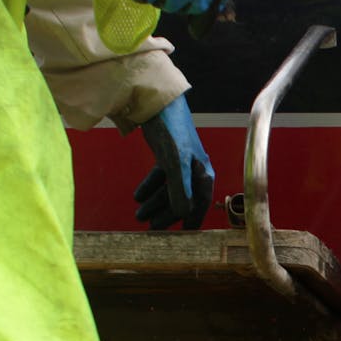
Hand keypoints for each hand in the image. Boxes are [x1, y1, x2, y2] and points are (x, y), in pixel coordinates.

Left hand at [135, 95, 212, 229]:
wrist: (159, 103)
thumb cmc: (172, 132)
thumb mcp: (175, 163)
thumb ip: (179, 189)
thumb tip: (182, 214)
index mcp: (202, 175)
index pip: (199, 205)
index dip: (190, 221)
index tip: (182, 237)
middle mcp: (194, 172)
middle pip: (181, 200)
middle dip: (166, 215)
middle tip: (151, 228)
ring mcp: (181, 164)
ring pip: (169, 190)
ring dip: (155, 203)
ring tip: (139, 215)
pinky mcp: (167, 156)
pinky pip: (160, 178)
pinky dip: (150, 188)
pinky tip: (138, 196)